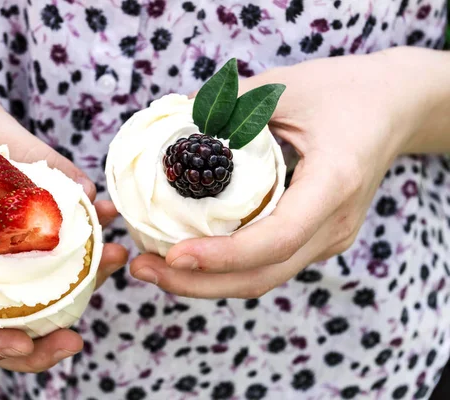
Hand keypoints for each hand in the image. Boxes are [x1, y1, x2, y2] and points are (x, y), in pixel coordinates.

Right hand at [0, 70, 127, 371]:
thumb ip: (32, 158)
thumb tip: (87, 193)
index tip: (25, 344)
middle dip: (31, 343)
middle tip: (75, 342)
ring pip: (21, 295)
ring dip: (71, 291)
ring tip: (114, 262)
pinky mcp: (3, 232)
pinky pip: (38, 256)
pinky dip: (76, 252)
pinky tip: (106, 227)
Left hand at [131, 48, 420, 297]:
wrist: (392, 108)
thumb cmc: (344, 91)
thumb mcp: (286, 86)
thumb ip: (229, 104)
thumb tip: (170, 117)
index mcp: (333, 183)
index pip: (277, 238)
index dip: (222, 255)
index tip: (172, 254)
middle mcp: (334, 223)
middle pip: (264, 275)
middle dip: (198, 282)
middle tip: (143, 268)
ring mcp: (328, 237)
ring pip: (264, 277)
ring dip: (207, 281)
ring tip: (154, 267)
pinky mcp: (317, 238)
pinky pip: (268, 263)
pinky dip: (226, 266)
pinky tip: (189, 254)